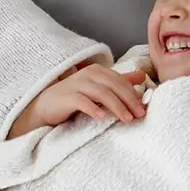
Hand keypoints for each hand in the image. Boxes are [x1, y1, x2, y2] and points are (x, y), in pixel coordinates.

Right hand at [10, 65, 149, 137]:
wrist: (46, 106)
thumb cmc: (75, 97)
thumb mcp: (99, 88)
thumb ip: (119, 81)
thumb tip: (142, 76)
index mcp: (98, 71)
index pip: (120, 80)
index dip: (133, 94)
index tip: (144, 109)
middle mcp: (88, 74)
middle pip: (113, 85)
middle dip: (129, 100)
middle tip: (139, 115)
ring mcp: (76, 84)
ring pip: (101, 93)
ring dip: (116, 106)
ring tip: (126, 119)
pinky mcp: (66, 97)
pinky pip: (82, 101)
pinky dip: (93, 108)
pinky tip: (102, 117)